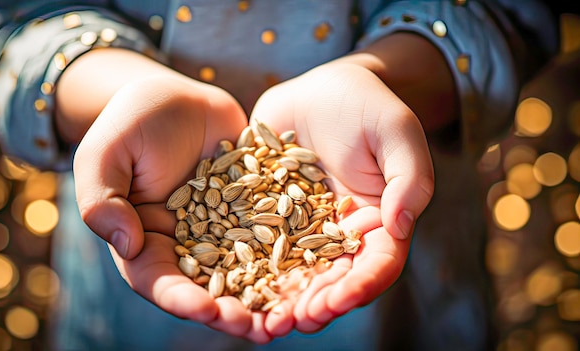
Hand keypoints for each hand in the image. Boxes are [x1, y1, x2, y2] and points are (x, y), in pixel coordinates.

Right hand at [72, 75, 279, 342]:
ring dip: (266, 295)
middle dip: (232, 311)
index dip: (181, 299)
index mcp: (146, 240)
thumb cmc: (130, 122)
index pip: (158, 280)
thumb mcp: (104, 154)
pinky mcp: (253, 209)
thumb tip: (126, 244)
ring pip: (245, 270)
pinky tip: (313, 268)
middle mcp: (186, 243)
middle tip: (259, 329)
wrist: (176, 98)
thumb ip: (102, 199)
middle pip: (207, 286)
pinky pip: (272, 234)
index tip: (207, 310)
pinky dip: (290, 254)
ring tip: (292, 315)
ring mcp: (223, 228)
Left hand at [249, 60, 434, 331]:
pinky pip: (257, 244)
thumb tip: (400, 226)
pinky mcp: (267, 213)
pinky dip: (247, 267)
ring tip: (263, 321)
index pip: (376, 264)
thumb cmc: (368, 106)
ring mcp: (301, 226)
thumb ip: (408, 179)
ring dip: (281, 298)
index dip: (358, 287)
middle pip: (332, 278)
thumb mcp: (397, 133)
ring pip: (293, 271)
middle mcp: (338, 232)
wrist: (322, 86)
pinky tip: (231, 285)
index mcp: (377, 221)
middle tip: (294, 322)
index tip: (336, 301)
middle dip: (316, 303)